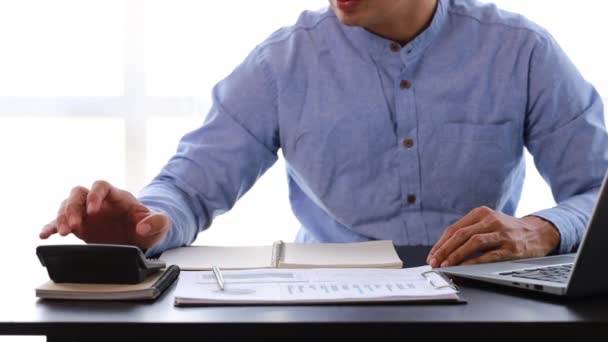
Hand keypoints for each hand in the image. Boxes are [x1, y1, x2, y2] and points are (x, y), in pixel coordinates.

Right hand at [39, 180, 170, 249]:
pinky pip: (61, 222)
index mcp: (117, 197)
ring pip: (67, 206)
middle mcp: (99, 202)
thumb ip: (157, 222)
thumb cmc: (150, 226)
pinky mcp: (80, 226)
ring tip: (63, 233)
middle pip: (79, 193)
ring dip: (63, 217)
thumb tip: (143, 227)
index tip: (93, 211)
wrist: (142, 237)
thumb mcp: (160, 225)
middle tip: (75, 226)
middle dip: (74, 207)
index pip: (102, 186)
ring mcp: (87, 213)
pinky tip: (44, 234)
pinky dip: (51, 226)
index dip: (95, 195)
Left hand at [427, 206, 559, 267]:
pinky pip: (489, 255)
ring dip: (456, 255)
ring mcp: (502, 234)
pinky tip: (463, 268)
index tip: (432, 255)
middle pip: (461, 234)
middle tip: (434, 262)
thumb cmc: (507, 230)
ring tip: (446, 265)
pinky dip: (474, 262)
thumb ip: (469, 231)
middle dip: (444, 250)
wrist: (538, 232)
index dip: (441, 243)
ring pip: (473, 242)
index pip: (454, 228)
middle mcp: (491, 220)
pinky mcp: (512, 248)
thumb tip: (444, 250)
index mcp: (481, 213)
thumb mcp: (488, 223)